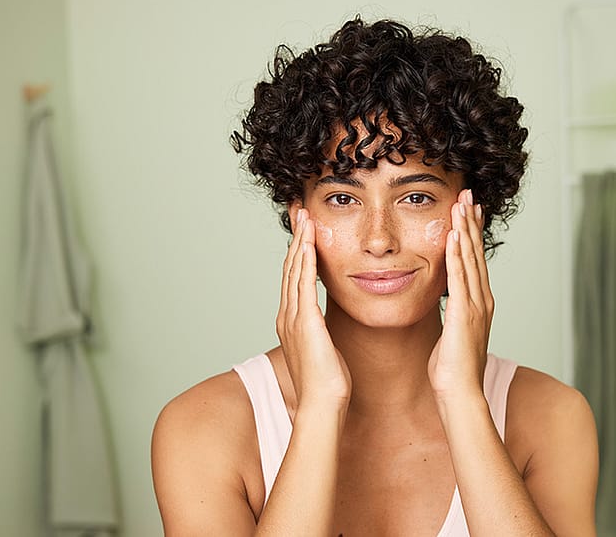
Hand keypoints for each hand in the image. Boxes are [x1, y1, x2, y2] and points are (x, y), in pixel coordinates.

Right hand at [277, 208, 351, 408]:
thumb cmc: (327, 383)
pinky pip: (304, 283)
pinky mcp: (305, 321)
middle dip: (295, 238)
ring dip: (299, 241)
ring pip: (294, 270)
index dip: (297, 252)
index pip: (293, 278)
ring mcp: (293, 317)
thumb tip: (325, 327)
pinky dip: (305, 260)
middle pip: (289, 267)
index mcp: (291, 321)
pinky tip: (309, 243)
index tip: (303, 230)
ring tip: (304, 217)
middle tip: (299, 212)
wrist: (322, 403)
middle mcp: (287, 315)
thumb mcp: (323, 349)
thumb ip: (321, 333)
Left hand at [428, 189, 492, 401]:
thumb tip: (448, 307)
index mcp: (479, 304)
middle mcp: (482, 300)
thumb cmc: (452, 370)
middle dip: (471, 222)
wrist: (460, 394)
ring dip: (465, 229)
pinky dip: (457, 254)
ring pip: (470, 259)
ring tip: (461, 203)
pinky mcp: (464, 314)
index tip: (469, 210)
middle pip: (476, 253)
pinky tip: (453, 235)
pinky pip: (459, 278)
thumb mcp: (453, 335)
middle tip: (468, 194)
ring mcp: (475, 306)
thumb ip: (453, 316)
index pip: (475, 261)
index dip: (472, 233)